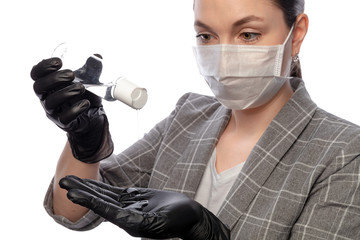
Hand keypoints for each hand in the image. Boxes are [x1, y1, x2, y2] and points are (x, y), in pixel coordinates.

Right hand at [30, 56, 112, 162]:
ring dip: (66, 93)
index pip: (36, 74)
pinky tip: (85, 103)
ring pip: (50, 102)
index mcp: (49, 84)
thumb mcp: (88, 80)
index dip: (43, 66)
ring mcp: (53, 111)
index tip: (59, 61)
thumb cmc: (86, 95)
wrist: (94, 117)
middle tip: (71, 74)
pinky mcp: (63, 123)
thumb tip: (97, 56)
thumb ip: (90, 69)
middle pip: (39, 87)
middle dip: (54, 79)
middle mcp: (46, 97)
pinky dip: (75, 110)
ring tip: (81, 88)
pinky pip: (63, 118)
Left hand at [59, 175, 229, 239]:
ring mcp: (129, 206)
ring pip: (104, 195)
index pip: (104, 209)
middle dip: (81, 191)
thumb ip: (141, 221)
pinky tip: (91, 183)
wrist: (189, 217)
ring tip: (70, 180)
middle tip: (63, 181)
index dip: (88, 200)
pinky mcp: (134, 199)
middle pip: (99, 201)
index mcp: (130, 222)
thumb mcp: (160, 221)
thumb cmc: (179, 219)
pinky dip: (102, 187)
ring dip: (88, 186)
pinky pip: (114, 192)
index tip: (72, 193)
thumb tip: (121, 220)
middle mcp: (125, 215)